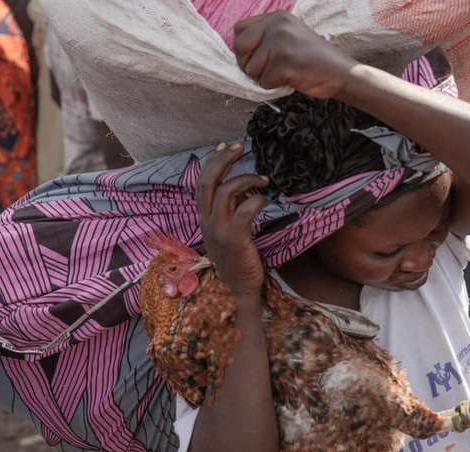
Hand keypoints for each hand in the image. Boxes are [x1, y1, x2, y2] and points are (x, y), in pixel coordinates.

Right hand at [197, 142, 268, 295]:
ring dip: (246, 179)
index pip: (203, 182)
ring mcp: (218, 229)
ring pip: (226, 191)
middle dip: (223, 159)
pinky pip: (244, 211)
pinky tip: (266, 199)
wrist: (235, 288)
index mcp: (204, 217)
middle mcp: (207, 220)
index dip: (212, 161)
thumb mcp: (227, 230)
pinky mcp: (234, 238)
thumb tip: (243, 188)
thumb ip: (231, 209)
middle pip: (208, 181)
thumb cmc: (235, 258)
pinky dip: (256, 200)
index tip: (225, 146)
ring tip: (264, 179)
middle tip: (240, 146)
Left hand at [233, 11, 357, 98]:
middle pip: (240, 47)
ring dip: (264, 78)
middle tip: (264, 71)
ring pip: (251, 69)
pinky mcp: (284, 63)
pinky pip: (264, 82)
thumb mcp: (291, 36)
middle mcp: (276, 26)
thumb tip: (240, 53)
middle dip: (247, 64)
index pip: (240, 29)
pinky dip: (275, 86)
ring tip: (285, 73)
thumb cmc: (314, 59)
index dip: (244, 48)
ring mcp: (280, 44)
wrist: (340, 73)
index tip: (254, 58)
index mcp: (277, 17)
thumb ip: (268, 37)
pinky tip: (291, 79)